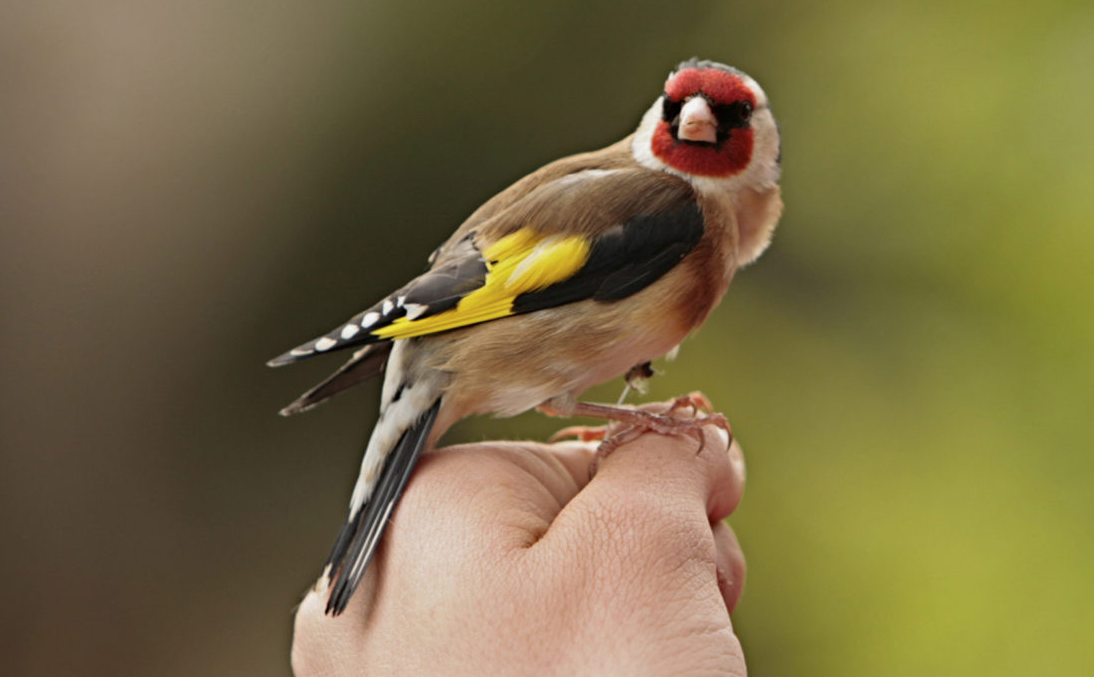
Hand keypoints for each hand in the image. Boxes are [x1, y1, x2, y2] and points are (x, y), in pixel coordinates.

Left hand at [291, 415, 746, 675]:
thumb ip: (663, 458)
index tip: (708, 528)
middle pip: (564, 531)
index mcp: (416, 518)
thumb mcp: (647, 547)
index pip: (568, 447)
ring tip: (661, 674)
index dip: (660, 485)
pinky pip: (539, 676)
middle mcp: (385, 601)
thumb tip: (682, 441)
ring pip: (559, 612)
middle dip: (654, 563)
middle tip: (689, 613)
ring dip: (638, 629)